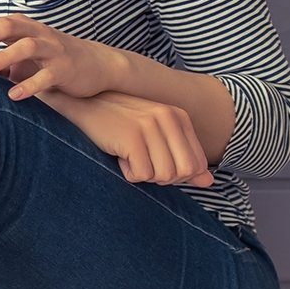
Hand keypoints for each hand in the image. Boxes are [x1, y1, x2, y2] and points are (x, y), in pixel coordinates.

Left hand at [0, 14, 113, 99]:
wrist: (95, 65)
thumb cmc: (46, 60)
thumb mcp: (17, 56)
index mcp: (18, 26)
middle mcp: (34, 32)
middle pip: (4, 27)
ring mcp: (52, 49)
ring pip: (26, 46)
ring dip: (2, 57)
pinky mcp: (66, 68)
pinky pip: (47, 75)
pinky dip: (30, 86)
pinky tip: (14, 96)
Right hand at [57, 91, 213, 186]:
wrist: (81, 105)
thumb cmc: (117, 124)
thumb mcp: (155, 137)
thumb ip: (184, 157)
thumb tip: (209, 183)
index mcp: (179, 116)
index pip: (197, 164)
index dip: (176, 174)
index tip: (153, 161)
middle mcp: (168, 117)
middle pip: (183, 172)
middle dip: (162, 177)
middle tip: (140, 162)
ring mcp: (149, 126)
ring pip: (163, 176)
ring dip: (142, 174)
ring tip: (127, 155)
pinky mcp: (131, 137)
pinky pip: (141, 175)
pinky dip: (127, 173)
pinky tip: (117, 155)